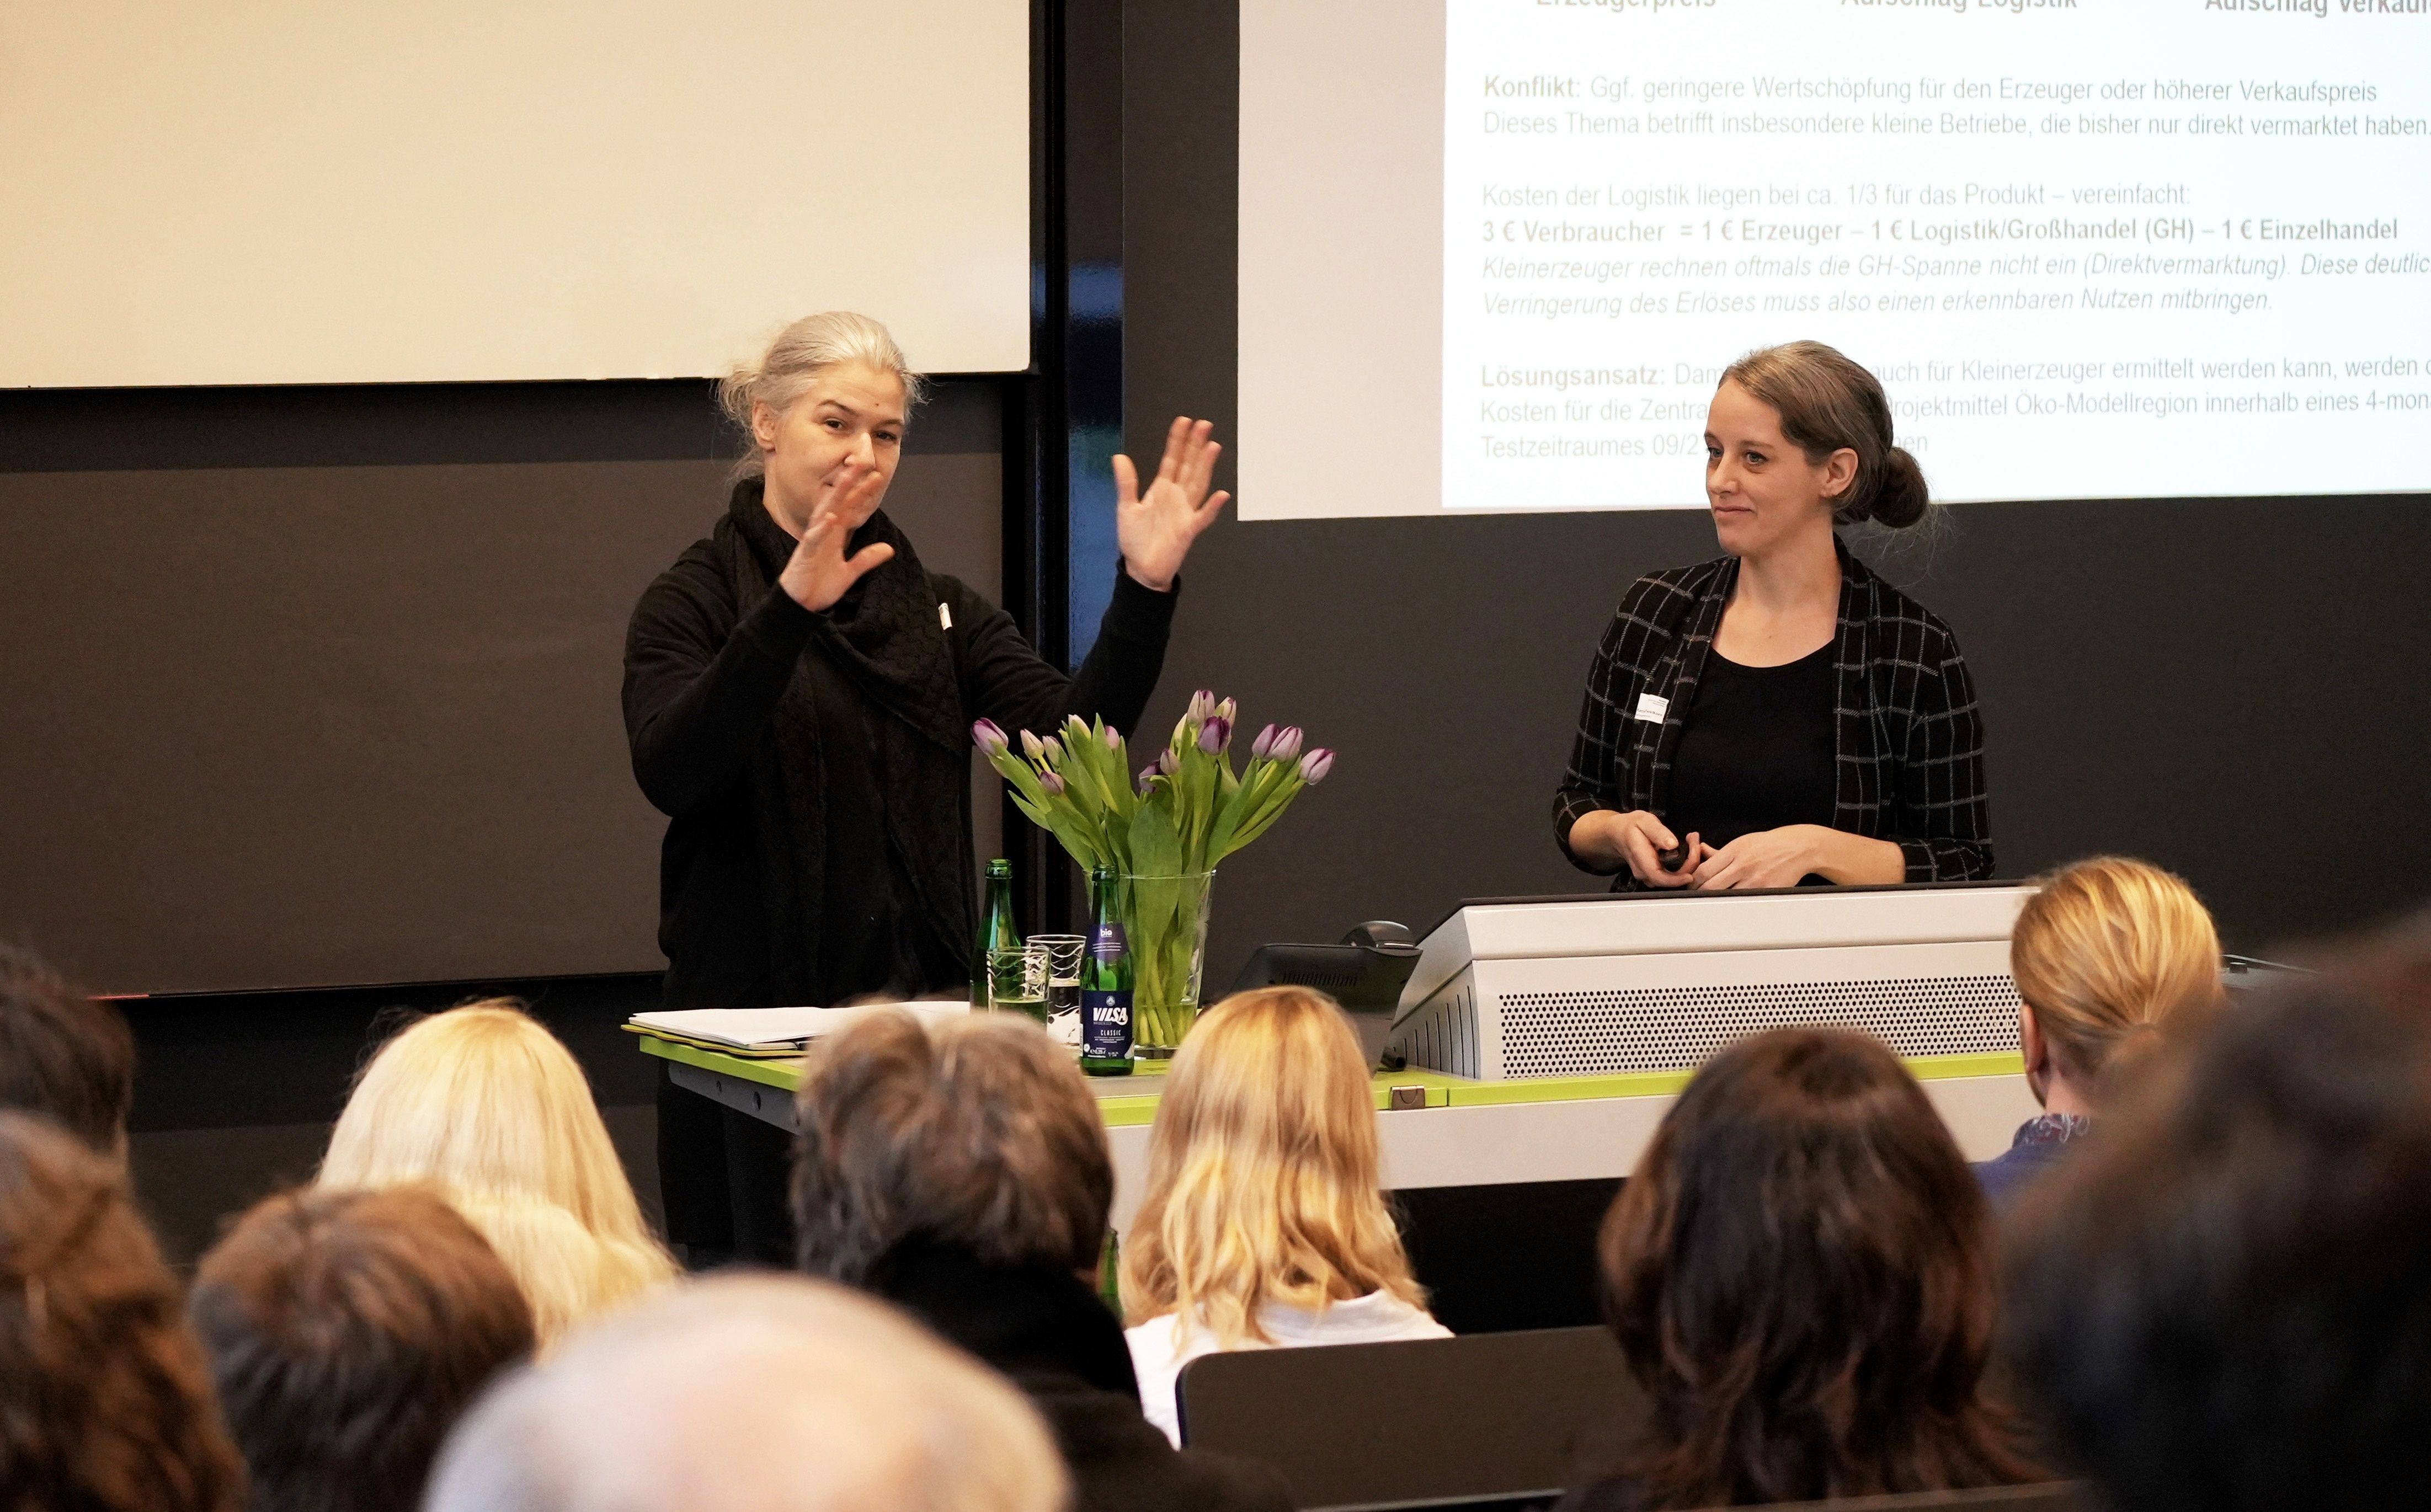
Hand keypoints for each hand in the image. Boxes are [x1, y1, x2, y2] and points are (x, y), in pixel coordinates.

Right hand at [777, 464, 894, 611]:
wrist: (798, 606)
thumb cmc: (818, 586)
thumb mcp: (849, 573)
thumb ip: (866, 559)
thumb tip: (888, 548)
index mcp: (834, 535)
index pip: (849, 508)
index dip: (862, 493)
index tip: (876, 477)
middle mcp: (823, 533)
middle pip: (837, 501)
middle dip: (848, 482)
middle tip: (861, 462)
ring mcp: (813, 542)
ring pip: (824, 513)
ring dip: (835, 496)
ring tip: (847, 479)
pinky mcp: (804, 556)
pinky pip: (812, 539)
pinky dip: (821, 529)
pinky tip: (830, 518)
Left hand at [1113, 416, 1228, 590]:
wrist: (1141, 569)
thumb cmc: (1136, 540)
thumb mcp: (1125, 507)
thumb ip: (1126, 482)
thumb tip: (1119, 456)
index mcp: (1162, 489)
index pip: (1172, 459)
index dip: (1178, 441)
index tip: (1184, 421)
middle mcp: (1177, 497)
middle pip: (1189, 466)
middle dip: (1196, 446)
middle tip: (1204, 424)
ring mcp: (1185, 512)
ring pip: (1198, 484)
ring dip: (1206, 466)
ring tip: (1213, 446)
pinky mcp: (1188, 530)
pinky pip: (1203, 517)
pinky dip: (1212, 507)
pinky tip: (1222, 495)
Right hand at [1573, 810, 1707, 888]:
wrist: (1618, 833)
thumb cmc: (1631, 826)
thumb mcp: (1644, 821)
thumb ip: (1658, 832)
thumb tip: (1672, 844)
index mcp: (1639, 856)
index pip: (1657, 876)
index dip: (1675, 880)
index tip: (1690, 874)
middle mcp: (1643, 871)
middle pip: (1668, 880)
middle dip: (1688, 866)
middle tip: (1696, 844)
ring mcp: (1647, 875)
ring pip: (1671, 879)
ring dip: (1687, 865)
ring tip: (1693, 844)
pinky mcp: (1653, 875)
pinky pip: (1671, 876)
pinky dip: (1683, 866)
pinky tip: (1688, 851)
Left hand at [1690, 825, 1823, 890]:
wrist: (1797, 848)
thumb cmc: (1769, 844)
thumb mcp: (1742, 841)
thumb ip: (1719, 851)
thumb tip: (1700, 851)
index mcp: (1734, 851)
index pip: (1704, 871)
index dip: (1692, 882)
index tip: (1690, 885)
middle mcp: (1742, 865)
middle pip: (1711, 886)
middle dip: (1700, 893)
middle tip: (1697, 896)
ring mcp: (1755, 880)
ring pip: (1726, 897)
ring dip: (1717, 900)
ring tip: (1712, 900)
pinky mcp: (1765, 891)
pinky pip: (1744, 901)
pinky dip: (1735, 903)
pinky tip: (1732, 902)